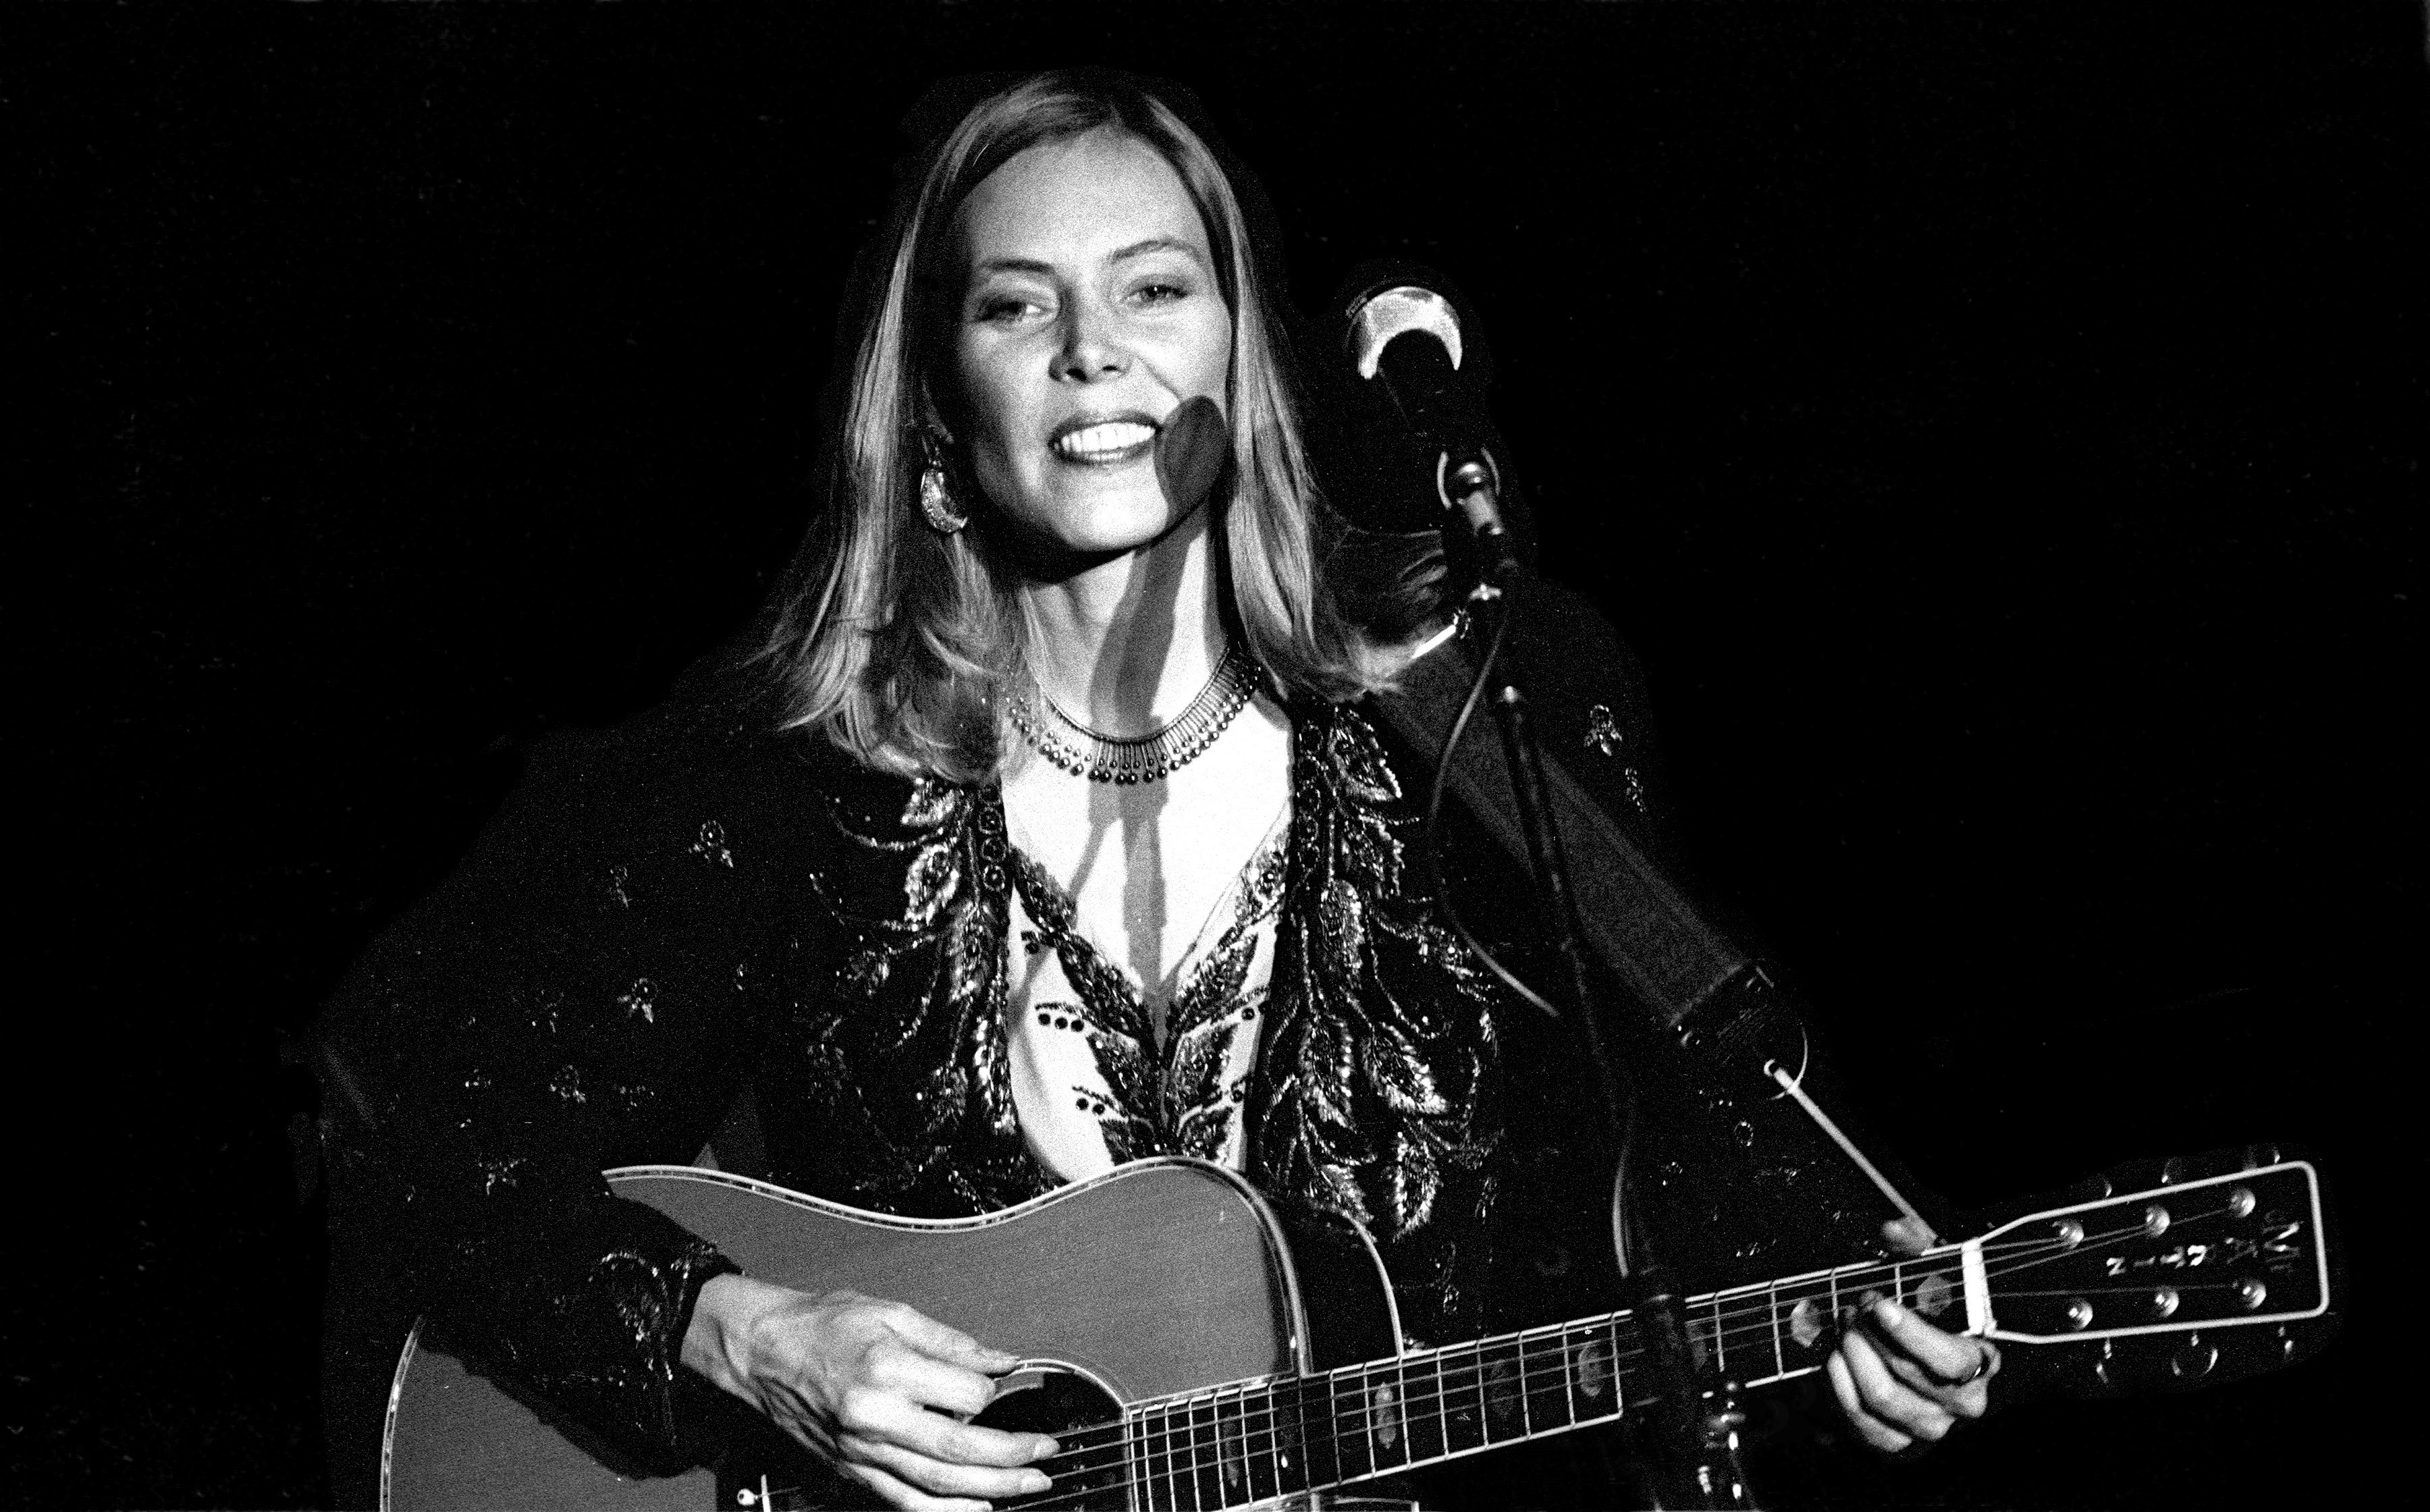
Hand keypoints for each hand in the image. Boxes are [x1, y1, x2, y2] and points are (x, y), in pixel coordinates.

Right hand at [682, 1273, 1057, 1510]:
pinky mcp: (851, 1470)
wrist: (758, 1351)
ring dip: (993, 1489)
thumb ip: (952, 1341)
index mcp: (888, 1368)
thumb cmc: (819, 1324)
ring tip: (1028, 1485)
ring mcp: (862, 1450)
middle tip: (1047, 1454)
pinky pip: (904, 1502)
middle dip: (1013, 1455)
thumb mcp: (891, 1311)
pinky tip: (977, 1511)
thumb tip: (1002, 1361)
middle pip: (961, 1449)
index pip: (967, 1394)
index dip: (995, 1391)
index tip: (1007, 1382)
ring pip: (938, 1484)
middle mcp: (875, 1417)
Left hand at [1825, 1217, 1998, 1455]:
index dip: (1909, 1334)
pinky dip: (1839, 1387)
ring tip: (1844, 1328)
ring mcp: (1928, 1427)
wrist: (1929, 1361)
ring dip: (1851, 1357)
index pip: (1948, 1362)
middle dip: (1868, 1335)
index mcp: (1980, 1364)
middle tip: (1853, 1307)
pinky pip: (1859, 1422)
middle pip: (1903, 1375)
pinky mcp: (1896, 1444)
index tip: (1879, 1305)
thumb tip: (1892, 1230)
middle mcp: (1960, 1404)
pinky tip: (1834, 1358)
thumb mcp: (1934, 1272)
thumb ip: (1916, 1245)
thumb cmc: (1934, 1313)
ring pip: (1879, 1398)